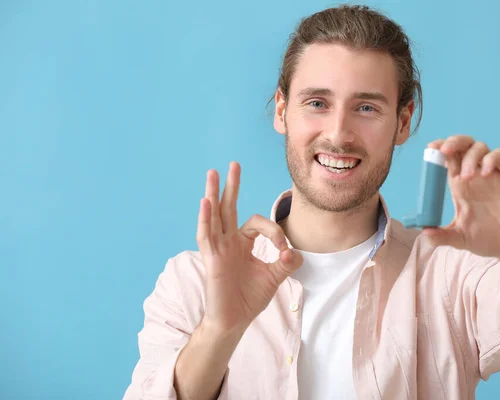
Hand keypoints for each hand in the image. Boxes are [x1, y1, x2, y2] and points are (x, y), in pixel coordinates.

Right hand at [197, 162, 302, 332]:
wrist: (234, 321)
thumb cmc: (249, 298)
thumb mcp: (274, 277)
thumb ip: (286, 263)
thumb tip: (294, 253)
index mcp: (242, 243)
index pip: (258, 223)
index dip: (275, 232)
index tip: (285, 252)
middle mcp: (228, 241)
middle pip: (228, 208)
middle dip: (231, 186)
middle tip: (233, 164)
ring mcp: (218, 249)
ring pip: (214, 216)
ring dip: (214, 194)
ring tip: (213, 173)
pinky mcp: (211, 259)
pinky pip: (206, 236)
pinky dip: (205, 219)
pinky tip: (206, 202)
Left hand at [422, 135, 499, 259]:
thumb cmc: (488, 240)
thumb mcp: (459, 239)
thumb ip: (441, 236)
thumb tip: (424, 231)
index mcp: (460, 186)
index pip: (448, 159)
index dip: (440, 149)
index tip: (431, 148)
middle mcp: (475, 176)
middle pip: (463, 146)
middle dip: (453, 142)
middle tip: (444, 150)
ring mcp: (493, 174)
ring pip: (481, 147)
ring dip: (470, 156)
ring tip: (466, 177)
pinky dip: (491, 159)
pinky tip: (486, 174)